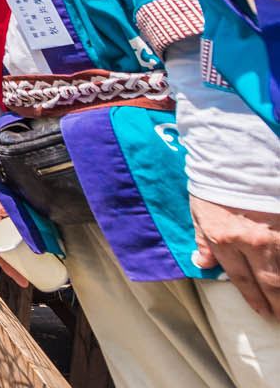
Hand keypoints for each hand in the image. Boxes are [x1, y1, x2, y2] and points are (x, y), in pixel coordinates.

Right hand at [0, 187, 27, 287]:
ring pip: (1, 254)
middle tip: (21, 279)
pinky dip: (14, 260)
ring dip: (12, 268)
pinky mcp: (1, 235)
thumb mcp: (8, 201)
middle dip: (8, 268)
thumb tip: (36, 234)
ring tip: (24, 280)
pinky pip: (6, 250)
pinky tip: (24, 269)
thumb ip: (19, 214)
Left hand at [191, 195, 279, 318]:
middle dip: (276, 303)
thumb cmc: (214, 185)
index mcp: (225, 240)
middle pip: (270, 281)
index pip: (241, 278)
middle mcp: (253, 241)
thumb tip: (202, 263)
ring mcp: (276, 234)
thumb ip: (203, 241)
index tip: (261, 311)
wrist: (235, 158)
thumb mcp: (199, 213)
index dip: (252, 297)